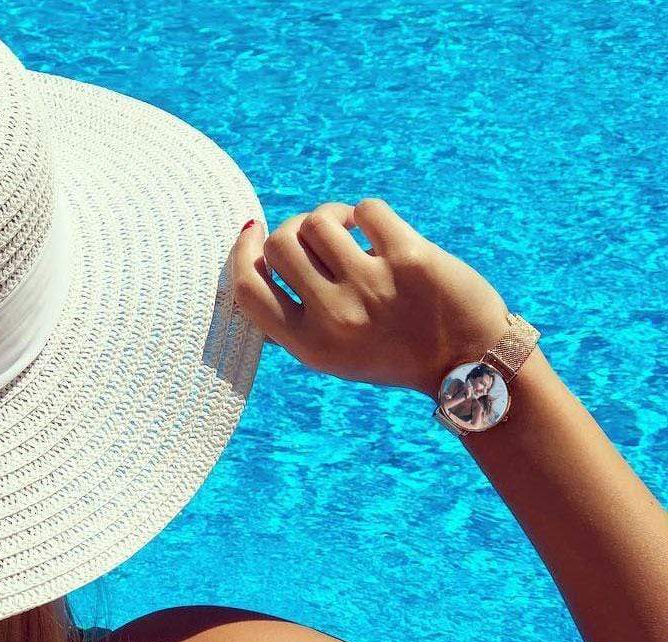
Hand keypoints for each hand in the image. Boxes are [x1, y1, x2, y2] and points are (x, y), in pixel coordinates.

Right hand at [230, 199, 510, 398]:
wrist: (468, 361)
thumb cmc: (393, 355)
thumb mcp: (334, 356)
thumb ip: (295, 323)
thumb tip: (256, 271)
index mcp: (309, 345)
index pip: (248, 289)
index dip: (242, 253)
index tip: (252, 233)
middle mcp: (334, 317)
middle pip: (280, 244)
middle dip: (292, 230)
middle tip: (315, 237)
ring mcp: (371, 286)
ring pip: (319, 221)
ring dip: (330, 217)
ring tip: (348, 229)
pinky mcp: (409, 258)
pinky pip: (367, 209)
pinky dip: (367, 213)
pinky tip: (378, 231)